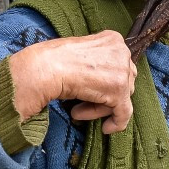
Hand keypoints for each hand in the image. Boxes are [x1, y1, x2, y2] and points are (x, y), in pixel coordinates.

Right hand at [7, 31, 136, 133]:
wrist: (44, 68)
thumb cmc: (53, 60)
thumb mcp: (82, 54)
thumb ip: (97, 62)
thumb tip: (101, 80)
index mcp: (113, 40)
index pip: (118, 66)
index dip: (103, 82)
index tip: (89, 92)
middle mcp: (122, 52)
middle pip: (122, 80)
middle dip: (103, 95)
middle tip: (80, 104)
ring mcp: (122, 70)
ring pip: (121, 97)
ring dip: (100, 107)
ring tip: (77, 111)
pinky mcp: (119, 90)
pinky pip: (124, 112)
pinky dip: (117, 123)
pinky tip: (106, 128)